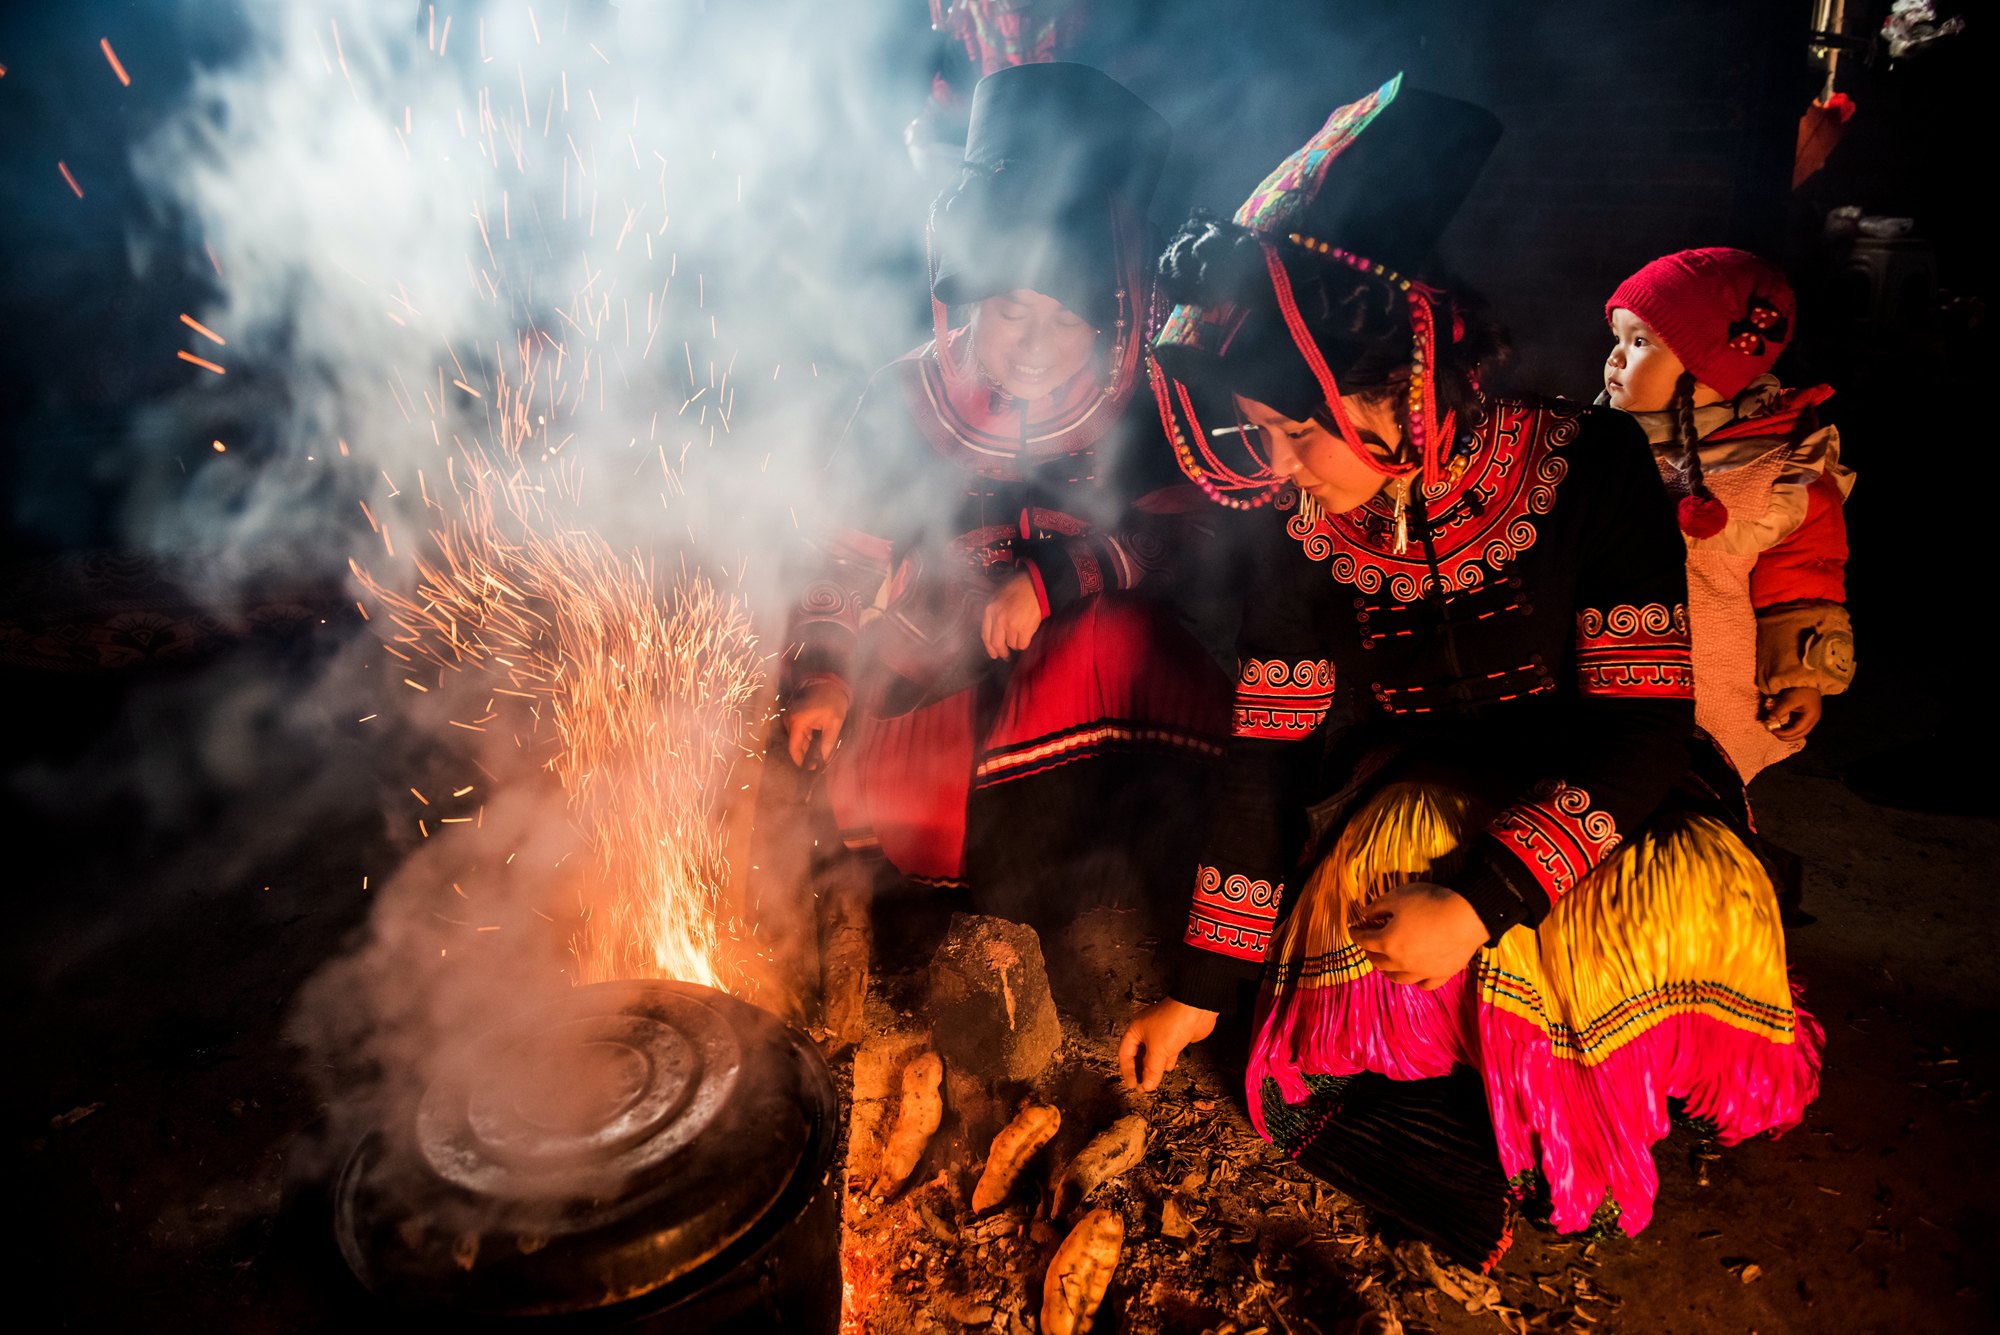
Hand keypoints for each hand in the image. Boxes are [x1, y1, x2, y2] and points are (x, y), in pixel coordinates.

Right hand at [782, 680, 849, 766]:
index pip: (794, 748)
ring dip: (809, 746)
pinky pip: (800, 732)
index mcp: (797, 722)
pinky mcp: (795, 717)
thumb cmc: (832, 700)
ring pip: (799, 739)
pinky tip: (819, 739)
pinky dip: (809, 738)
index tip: (811, 769)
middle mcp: (790, 720)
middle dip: (808, 754)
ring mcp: (791, 718)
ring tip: (823, 749)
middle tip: (821, 761)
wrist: (829, 684)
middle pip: (796, 744)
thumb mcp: (834, 722)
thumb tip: (824, 758)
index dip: (800, 761)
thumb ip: (828, 742)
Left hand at [981, 570, 1044, 658]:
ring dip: (1015, 644)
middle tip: (1005, 656)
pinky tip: (1026, 637)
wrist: (1036, 586)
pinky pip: (1022, 645)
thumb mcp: (997, 597)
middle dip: (1001, 652)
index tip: (993, 653)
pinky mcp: (1025, 629)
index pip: (985, 635)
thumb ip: (992, 613)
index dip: (989, 648)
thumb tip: (992, 631)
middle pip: (996, 644)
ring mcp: (1011, 625)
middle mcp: (998, 618)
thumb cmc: (1017, 590)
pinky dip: (1024, 644)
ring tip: (1020, 637)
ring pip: (1011, 645)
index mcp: (990, 610)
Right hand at [1117, 997, 1217, 1091]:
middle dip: (1140, 1071)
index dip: (1128, 1071)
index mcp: (1135, 1030)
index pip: (1126, 1054)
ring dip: (1153, 1068)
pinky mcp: (1175, 1036)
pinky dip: (1166, 1062)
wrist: (1196, 1009)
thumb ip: (1151, 1070)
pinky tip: (1167, 1069)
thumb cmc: (1173, 1021)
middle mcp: (1146, 1031)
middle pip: (1139, 1055)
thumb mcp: (1158, 1050)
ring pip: (1153, 1055)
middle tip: (1143, 1086)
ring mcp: (1161, 1033)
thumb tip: (1147, 1085)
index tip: (1133, 1085)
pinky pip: (1166, 1052)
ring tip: (1153, 1081)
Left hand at [1349, 882, 1487, 990]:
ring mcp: (1422, 972)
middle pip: (1379, 962)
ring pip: (1398, 978)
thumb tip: (1365, 913)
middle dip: (1370, 953)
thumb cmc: (1430, 903)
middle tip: (1369, 946)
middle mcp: (1401, 962)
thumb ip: (1378, 906)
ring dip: (1387, 971)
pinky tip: (1414, 976)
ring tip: (1385, 965)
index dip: (1357, 933)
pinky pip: (1424, 985)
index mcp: (1387, 943)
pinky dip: (1416, 981)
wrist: (1468, 916)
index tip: (1354, 929)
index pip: (1365, 940)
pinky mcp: (1441, 975)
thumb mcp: (1398, 897)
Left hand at [1762, 686, 1822, 740]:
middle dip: (1786, 736)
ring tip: (1775, 729)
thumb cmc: (1801, 689)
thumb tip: (1770, 720)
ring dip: (1787, 733)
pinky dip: (1789, 728)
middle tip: (1773, 732)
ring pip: (1799, 732)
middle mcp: (1812, 720)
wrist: (1808, 680)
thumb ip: (1780, 710)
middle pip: (1799, 734)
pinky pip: (1797, 726)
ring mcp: (1810, 719)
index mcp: (1811, 717)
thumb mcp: (1789, 699)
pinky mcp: (1806, 716)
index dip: (1784, 733)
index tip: (1772, 730)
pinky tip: (1781, 725)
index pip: (1797, 731)